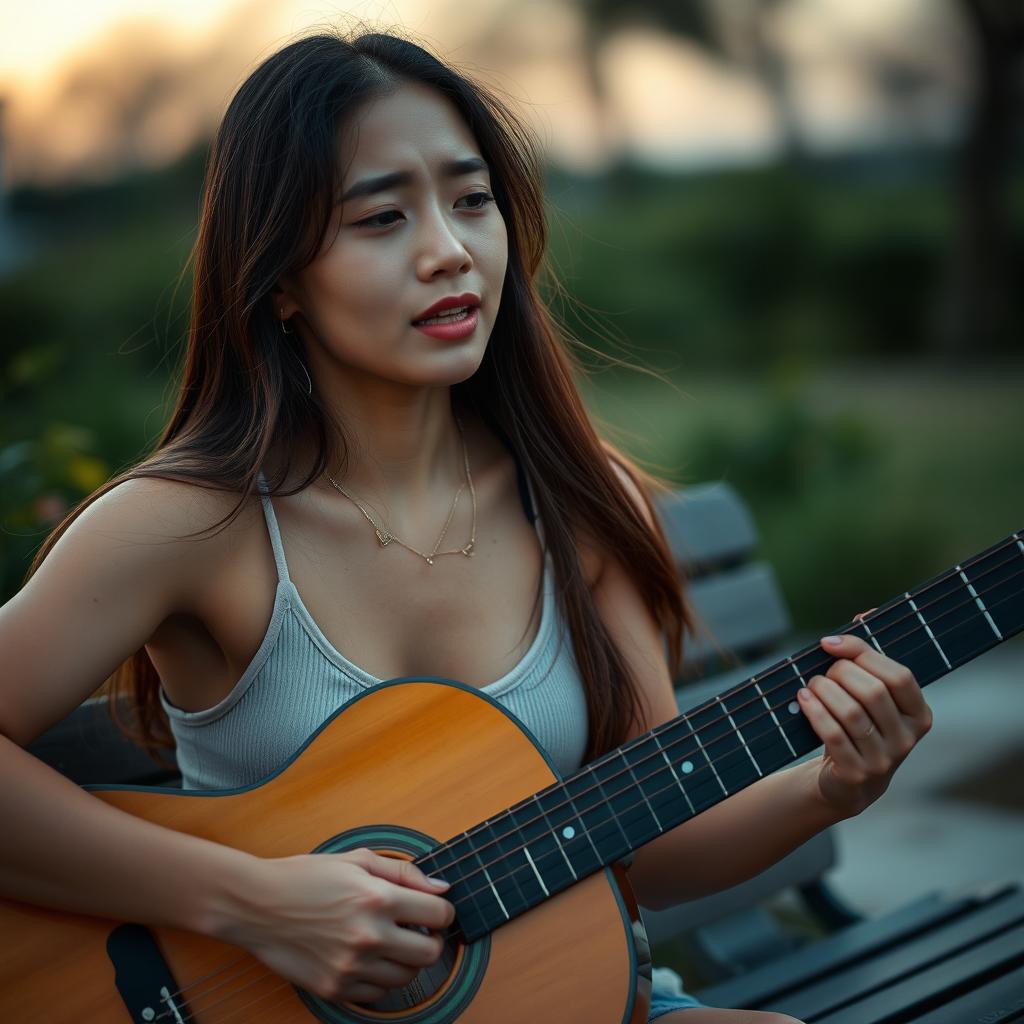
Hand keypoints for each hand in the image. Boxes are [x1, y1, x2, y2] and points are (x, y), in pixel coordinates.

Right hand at [220, 848, 454, 1004]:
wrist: (257, 905)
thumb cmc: (306, 876)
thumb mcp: (358, 859)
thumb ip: (405, 872)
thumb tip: (441, 888)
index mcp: (377, 898)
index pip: (439, 914)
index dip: (442, 910)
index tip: (433, 909)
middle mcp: (369, 935)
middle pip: (430, 953)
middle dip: (430, 939)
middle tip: (417, 929)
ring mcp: (351, 966)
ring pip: (407, 978)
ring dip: (406, 960)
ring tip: (389, 941)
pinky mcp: (335, 988)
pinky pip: (378, 994)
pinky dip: (380, 978)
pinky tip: (368, 958)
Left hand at [797, 633, 932, 818]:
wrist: (849, 781)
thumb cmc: (859, 726)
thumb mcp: (870, 696)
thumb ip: (869, 658)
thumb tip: (863, 615)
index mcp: (920, 714)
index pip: (899, 676)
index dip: (862, 653)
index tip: (828, 643)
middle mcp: (908, 738)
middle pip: (873, 692)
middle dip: (840, 673)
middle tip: (822, 673)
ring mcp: (885, 759)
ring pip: (852, 713)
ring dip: (824, 691)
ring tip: (810, 685)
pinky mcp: (857, 773)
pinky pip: (834, 735)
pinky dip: (815, 712)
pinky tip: (803, 700)